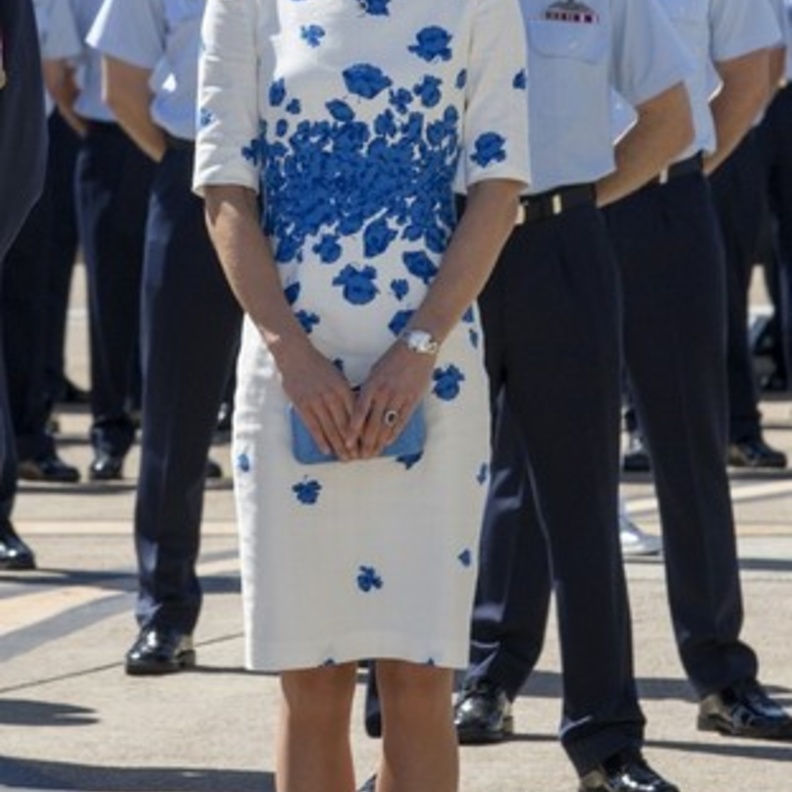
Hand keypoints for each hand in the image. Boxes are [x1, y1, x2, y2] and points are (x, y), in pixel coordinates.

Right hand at [275, 340, 357, 460]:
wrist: (296, 357)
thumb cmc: (319, 367)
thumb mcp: (339, 377)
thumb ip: (347, 395)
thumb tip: (358, 414)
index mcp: (343, 389)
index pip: (356, 415)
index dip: (362, 432)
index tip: (368, 444)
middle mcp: (331, 396)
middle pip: (345, 425)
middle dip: (353, 444)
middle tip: (359, 457)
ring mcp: (316, 402)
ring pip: (330, 429)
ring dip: (338, 446)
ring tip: (345, 458)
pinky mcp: (302, 406)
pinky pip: (313, 427)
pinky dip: (320, 440)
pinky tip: (327, 450)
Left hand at [350, 342, 435, 457]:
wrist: (417, 348)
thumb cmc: (393, 358)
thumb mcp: (375, 371)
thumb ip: (368, 390)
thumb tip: (360, 408)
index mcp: (372, 385)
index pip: (359, 412)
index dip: (353, 430)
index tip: (347, 443)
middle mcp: (384, 393)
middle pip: (372, 423)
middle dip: (365, 442)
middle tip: (360, 456)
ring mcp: (399, 397)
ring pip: (387, 425)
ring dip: (379, 441)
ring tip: (373, 453)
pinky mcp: (413, 399)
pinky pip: (402, 420)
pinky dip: (394, 432)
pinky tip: (388, 442)